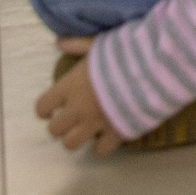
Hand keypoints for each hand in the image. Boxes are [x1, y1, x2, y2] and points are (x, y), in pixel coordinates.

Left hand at [37, 38, 124, 156]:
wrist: (154, 69)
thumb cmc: (124, 53)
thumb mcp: (99, 43)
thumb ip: (77, 45)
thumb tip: (58, 42)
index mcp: (69, 86)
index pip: (42, 106)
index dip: (45, 109)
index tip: (52, 108)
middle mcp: (77, 109)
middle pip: (54, 130)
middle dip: (61, 125)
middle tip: (72, 118)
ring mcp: (94, 125)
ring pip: (70, 144)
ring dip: (77, 137)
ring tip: (87, 129)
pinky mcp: (114, 135)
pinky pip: (100, 152)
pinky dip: (102, 146)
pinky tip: (108, 134)